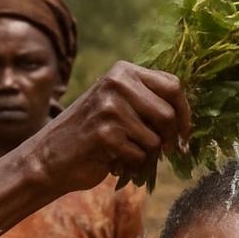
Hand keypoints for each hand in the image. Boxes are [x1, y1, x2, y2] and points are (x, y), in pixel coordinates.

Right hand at [26, 62, 190, 193]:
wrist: (51, 156)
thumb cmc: (93, 134)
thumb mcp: (119, 105)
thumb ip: (148, 103)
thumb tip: (187, 121)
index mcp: (124, 71)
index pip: (173, 86)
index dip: (185, 114)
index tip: (184, 135)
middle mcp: (117, 83)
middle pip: (167, 114)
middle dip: (170, 139)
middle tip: (165, 152)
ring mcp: (110, 107)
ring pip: (154, 140)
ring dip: (147, 156)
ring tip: (128, 155)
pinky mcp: (105, 133)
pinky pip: (139, 155)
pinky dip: (133, 165)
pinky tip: (114, 161)